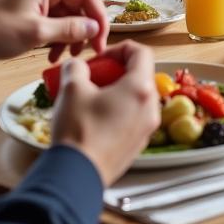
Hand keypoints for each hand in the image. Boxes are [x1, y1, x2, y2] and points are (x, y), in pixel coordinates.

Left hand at [0, 0, 109, 62]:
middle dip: (85, 29)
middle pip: (80, 3)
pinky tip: (52, 54)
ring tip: (66, 56)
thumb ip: (70, 29)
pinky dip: (58, 36)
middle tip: (88, 52)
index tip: (102, 41)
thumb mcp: (37, 33)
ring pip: (69, 14)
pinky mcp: (32, 7)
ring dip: (71, 35)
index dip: (99, 17)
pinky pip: (56, 20)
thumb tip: (96, 29)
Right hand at [52, 41, 160, 186]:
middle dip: (116, 71)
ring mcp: (147, 129)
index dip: (120, 48)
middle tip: (93, 77)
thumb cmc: (78, 130)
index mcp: (140, 88)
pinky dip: (119, 110)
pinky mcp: (138, 145)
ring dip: (117, 91)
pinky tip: (95, 118)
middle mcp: (151, 107)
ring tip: (92, 98)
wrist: (77, 175)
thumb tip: (77, 66)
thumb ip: (76, 68)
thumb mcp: (72, 89)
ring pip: (137, 98)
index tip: (101, 57)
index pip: (141, 53)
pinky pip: (133, 118)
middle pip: (141, 76)